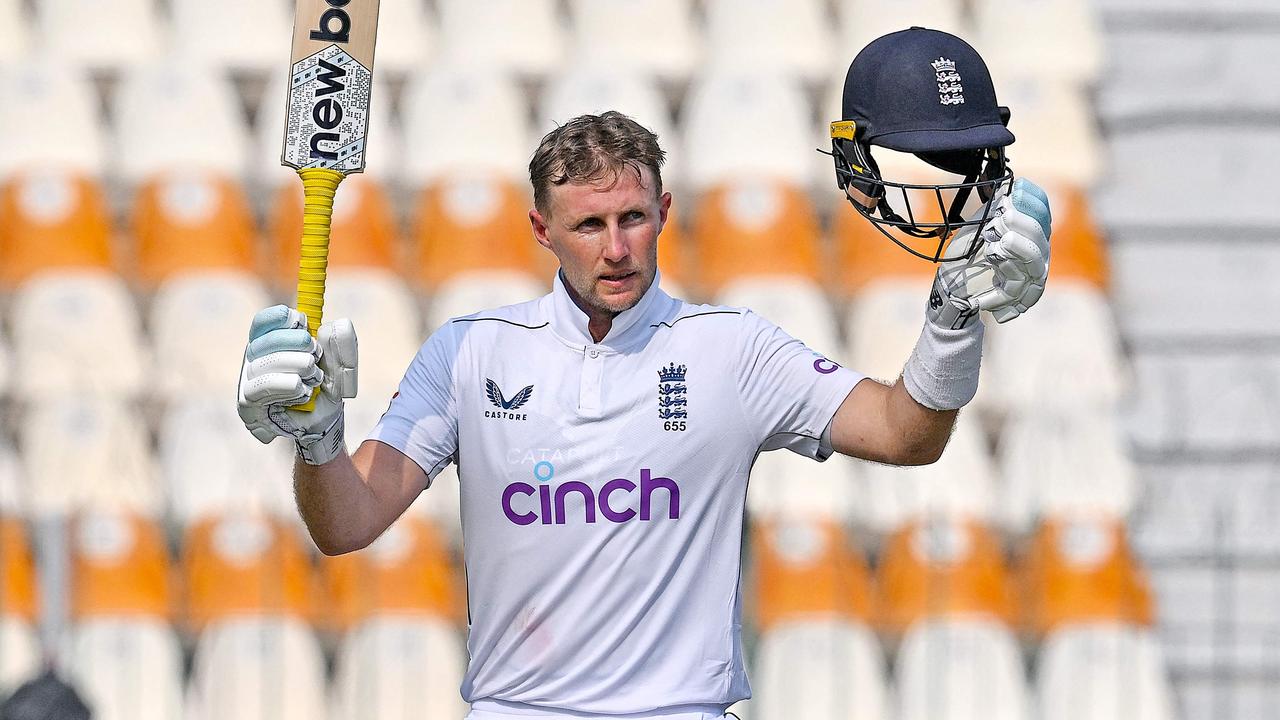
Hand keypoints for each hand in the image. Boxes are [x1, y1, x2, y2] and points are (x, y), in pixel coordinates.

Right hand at [236, 305, 357, 464]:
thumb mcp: (341, 363)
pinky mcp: (247, 404)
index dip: (280, 318)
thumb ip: (342, 343)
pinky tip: (304, 393)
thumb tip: (340, 324)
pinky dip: (289, 386)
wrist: (324, 424)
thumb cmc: (325, 390)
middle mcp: (253, 360)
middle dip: (297, 342)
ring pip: (265, 363)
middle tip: (315, 355)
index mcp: (270, 343)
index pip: (263, 322)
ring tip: (314, 378)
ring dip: (298, 367)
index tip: (302, 321)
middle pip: (264, 340)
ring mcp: (247, 381)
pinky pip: (262, 387)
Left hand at [927, 178, 1051, 328]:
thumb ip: (994, 207)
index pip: (1042, 212)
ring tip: (998, 240)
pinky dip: (1003, 269)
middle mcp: (1037, 252)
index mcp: (1031, 232)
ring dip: (1016, 246)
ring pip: (1034, 259)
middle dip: (1022, 222)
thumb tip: (1006, 186)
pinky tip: (991, 258)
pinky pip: (1016, 282)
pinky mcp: (1014, 294)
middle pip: (1041, 234)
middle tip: (1002, 217)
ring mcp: (1028, 274)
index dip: (1033, 199)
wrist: (952, 285)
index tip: (1017, 188)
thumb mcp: (979, 225)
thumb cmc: (968, 254)